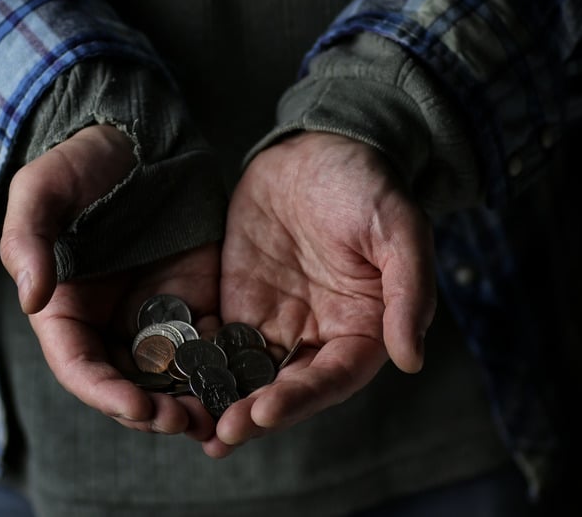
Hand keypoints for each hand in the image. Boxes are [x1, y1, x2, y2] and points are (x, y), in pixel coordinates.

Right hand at [0, 124, 218, 437]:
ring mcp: (156, 316)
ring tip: (218, 421)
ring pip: (172, 376)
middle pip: (129, 384)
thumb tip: (31, 297)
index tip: (137, 408)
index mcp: (68, 310)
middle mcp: (111, 324)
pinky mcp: (197, 303)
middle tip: (187, 423)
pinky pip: (209, 346)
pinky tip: (243, 385)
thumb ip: (29, 239)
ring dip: (192, 402)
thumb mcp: (42, 189)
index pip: (80, 366)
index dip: (105, 394)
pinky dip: (222, 371)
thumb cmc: (82, 162)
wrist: (138, 141)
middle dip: (154, 411)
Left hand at [205, 132, 436, 456]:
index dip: (301, 398)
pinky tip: (170, 384)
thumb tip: (411, 360)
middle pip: (288, 388)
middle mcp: (319, 336)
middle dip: (255, 413)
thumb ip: (409, 292)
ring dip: (223, 402)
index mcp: (363, 328)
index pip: (333, 377)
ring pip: (250, 375)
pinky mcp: (241, 305)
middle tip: (221, 434)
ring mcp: (277, 322)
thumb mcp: (399, 229)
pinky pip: (219, 342)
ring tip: (189, 425)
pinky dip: (199, 367)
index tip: (265, 411)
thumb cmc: (368, 186)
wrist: (319, 148)